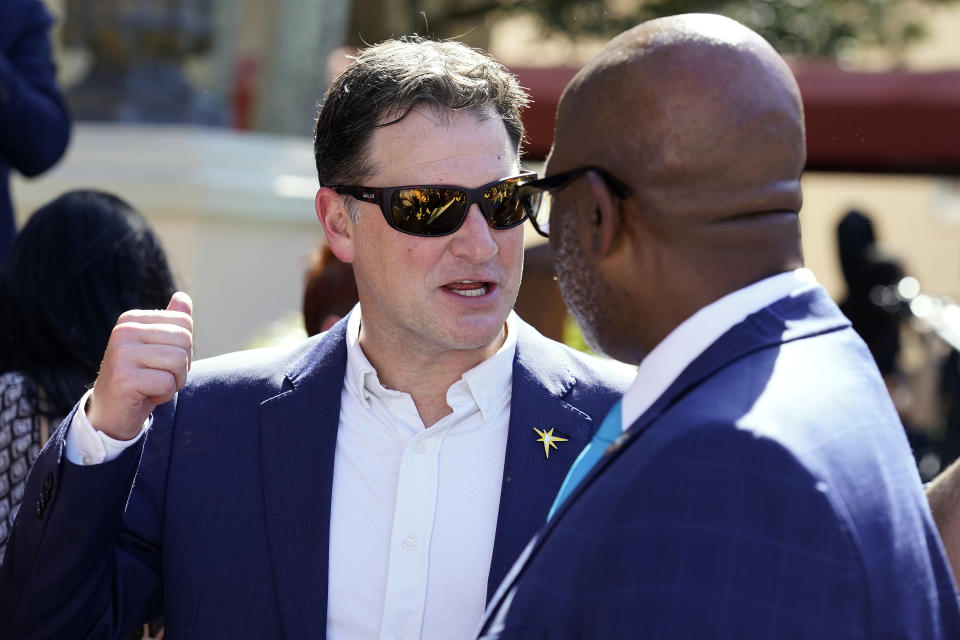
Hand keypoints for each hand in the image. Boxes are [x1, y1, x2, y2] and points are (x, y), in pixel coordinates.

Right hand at [87, 292, 193, 440]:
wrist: (111, 413)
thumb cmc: (141, 379)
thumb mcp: (158, 348)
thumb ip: (171, 323)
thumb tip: (183, 297)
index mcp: (132, 319)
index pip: (184, 323)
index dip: (183, 348)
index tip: (161, 362)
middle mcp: (123, 331)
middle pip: (184, 340)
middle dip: (181, 365)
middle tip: (158, 377)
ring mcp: (121, 353)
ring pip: (179, 361)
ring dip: (174, 381)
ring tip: (152, 386)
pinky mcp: (123, 377)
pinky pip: (167, 383)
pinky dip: (164, 394)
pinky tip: (145, 396)